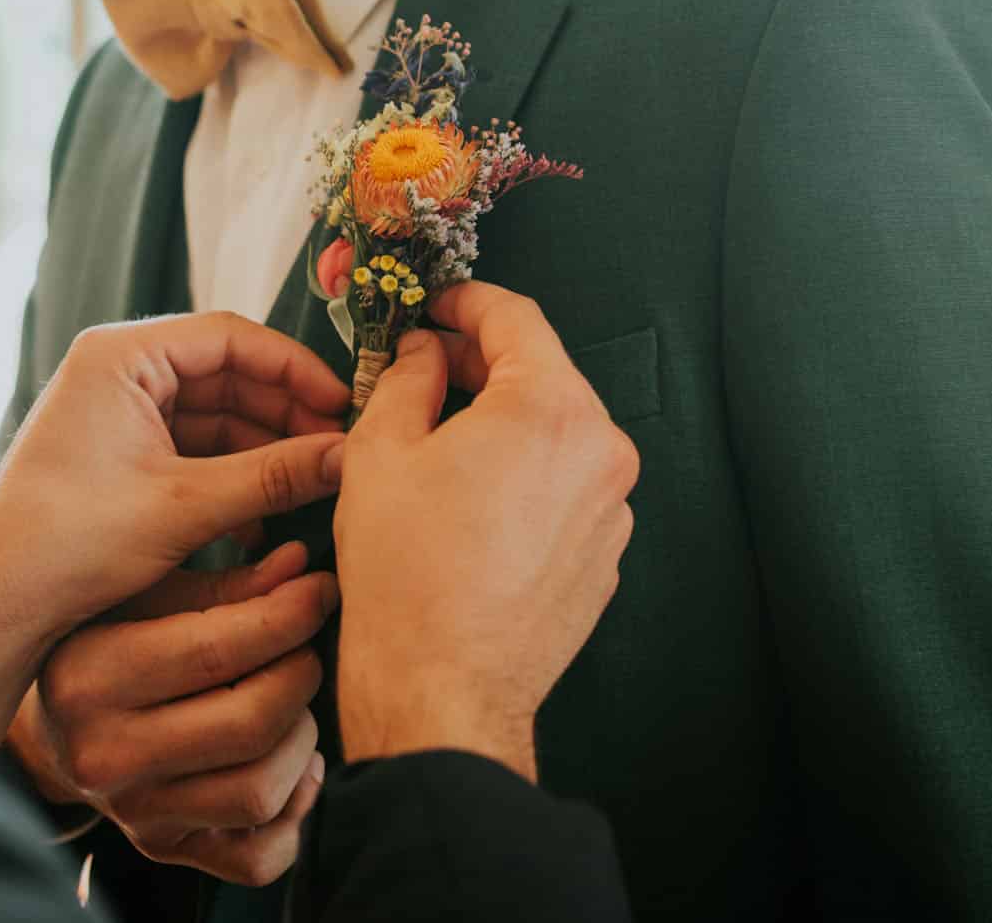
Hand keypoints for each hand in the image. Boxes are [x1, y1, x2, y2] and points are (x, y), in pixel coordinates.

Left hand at [0, 314, 349, 747]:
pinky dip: (233, 477)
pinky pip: (194, 450)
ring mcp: (118, 413)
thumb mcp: (186, 506)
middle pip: (227, 374)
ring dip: (264, 452)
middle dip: (285, 415)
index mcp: (121, 355)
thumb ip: (274, 476)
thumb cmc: (72, 540)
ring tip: (313, 487)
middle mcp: (117, 372)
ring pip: (216, 417)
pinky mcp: (121, 456)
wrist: (0, 602)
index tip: (344, 407)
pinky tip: (267, 518)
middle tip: (338, 453)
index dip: (295, 369)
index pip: (231, 336)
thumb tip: (349, 456)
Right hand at [10, 541, 335, 886]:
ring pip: (261, 792)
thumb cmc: (109, 639)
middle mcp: (104, 755)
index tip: (321, 590)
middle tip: (302, 648)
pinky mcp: (164, 850)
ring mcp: (135, 813)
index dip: (289, 616)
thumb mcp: (146, 596)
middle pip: (251, 724)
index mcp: (88, 677)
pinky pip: (259, 857)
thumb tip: (301, 568)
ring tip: (288, 704)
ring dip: (300, 740)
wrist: (54, 727)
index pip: (217, 650)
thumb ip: (225, 584)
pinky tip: (284, 764)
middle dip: (300, 675)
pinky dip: (294, 808)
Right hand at [333, 282, 638, 782]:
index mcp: (551, 409)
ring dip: (501, 424)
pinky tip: (468, 502)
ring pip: (553, 435)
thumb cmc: (408, 574)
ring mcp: (611, 509)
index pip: (516, 319)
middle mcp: (601, 451)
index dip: (467, 302)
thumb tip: (425, 354)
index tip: (435, 305)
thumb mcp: (381, 450)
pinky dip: (521, 476)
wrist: (442, 689)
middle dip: (480, 366)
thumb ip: (408, 378)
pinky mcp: (604, 556)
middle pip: (541, 376)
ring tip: (437, 443)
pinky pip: (563, 488)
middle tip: (422, 369)